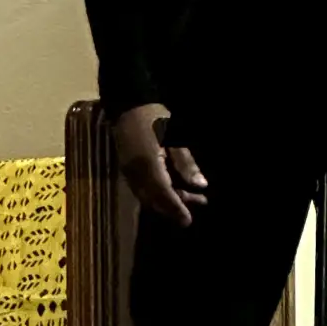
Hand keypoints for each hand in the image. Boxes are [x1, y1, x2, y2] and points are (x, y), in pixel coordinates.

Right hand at [112, 102, 208, 227]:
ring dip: (167, 202)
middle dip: (175, 207)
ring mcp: (128, 173)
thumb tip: (200, 185)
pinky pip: (141, 191)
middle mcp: (135, 173)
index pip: (164, 193)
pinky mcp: (126, 170)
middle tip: (200, 202)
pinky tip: (172, 190)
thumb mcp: (174, 136)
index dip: (176, 208)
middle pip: (155, 200)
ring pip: (148, 198)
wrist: (127, 105)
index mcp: (147, 164)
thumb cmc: (154, 117)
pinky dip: (157, 196)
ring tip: (192, 196)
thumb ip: (186, 163)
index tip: (188, 220)